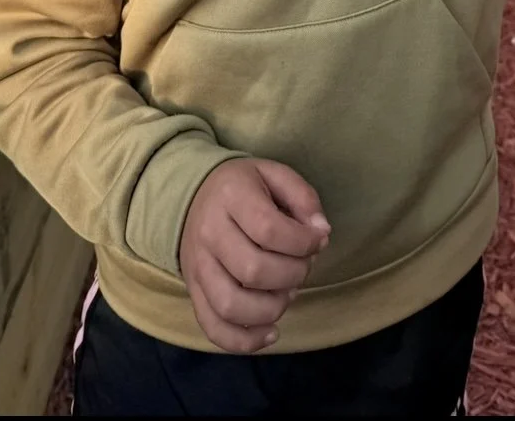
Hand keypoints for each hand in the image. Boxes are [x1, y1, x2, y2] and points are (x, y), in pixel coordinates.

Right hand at [180, 158, 329, 352]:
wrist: (195, 196)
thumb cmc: (244, 187)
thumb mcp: (275, 174)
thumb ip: (303, 198)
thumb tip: (322, 233)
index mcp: (231, 196)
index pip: (269, 230)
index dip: (303, 243)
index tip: (319, 241)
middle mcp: (208, 232)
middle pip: (253, 271)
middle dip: (292, 275)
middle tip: (303, 265)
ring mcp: (197, 266)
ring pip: (231, 306)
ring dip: (272, 309)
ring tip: (288, 293)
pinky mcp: (193, 292)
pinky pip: (213, 328)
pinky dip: (245, 341)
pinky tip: (271, 332)